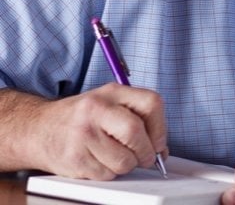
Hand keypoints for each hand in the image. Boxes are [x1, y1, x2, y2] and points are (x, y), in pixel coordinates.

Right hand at [21, 83, 167, 179]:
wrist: (39, 129)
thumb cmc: (81, 117)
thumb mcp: (110, 102)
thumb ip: (138, 117)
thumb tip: (161, 148)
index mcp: (112, 91)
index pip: (151, 103)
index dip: (160, 127)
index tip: (159, 141)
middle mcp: (97, 109)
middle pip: (136, 132)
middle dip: (146, 151)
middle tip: (146, 157)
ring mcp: (83, 134)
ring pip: (123, 160)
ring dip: (127, 165)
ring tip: (115, 155)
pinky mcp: (74, 158)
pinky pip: (106, 174)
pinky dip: (109, 173)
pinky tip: (99, 160)